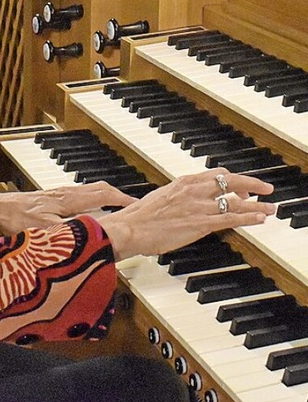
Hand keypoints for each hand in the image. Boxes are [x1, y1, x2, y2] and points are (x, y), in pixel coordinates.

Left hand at [0, 183, 135, 234]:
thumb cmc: (17, 219)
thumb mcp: (43, 231)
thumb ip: (66, 234)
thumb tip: (88, 238)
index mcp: (68, 199)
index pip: (102, 195)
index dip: (121, 200)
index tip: (137, 206)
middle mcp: (67, 193)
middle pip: (100, 189)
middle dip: (119, 196)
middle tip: (135, 206)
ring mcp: (61, 194)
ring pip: (91, 191)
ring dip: (108, 197)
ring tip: (121, 207)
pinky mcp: (54, 199)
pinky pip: (82, 196)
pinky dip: (96, 200)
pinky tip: (95, 211)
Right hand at [101, 169, 275, 260]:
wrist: (130, 227)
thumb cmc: (140, 217)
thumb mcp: (161, 198)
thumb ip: (178, 197)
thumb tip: (185, 202)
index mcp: (184, 182)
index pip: (216, 174)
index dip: (232, 179)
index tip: (241, 187)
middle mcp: (194, 190)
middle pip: (230, 181)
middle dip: (252, 184)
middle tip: (266, 188)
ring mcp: (198, 206)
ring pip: (235, 201)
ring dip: (257, 205)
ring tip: (271, 207)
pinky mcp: (200, 223)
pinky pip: (230, 219)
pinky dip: (248, 218)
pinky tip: (260, 219)